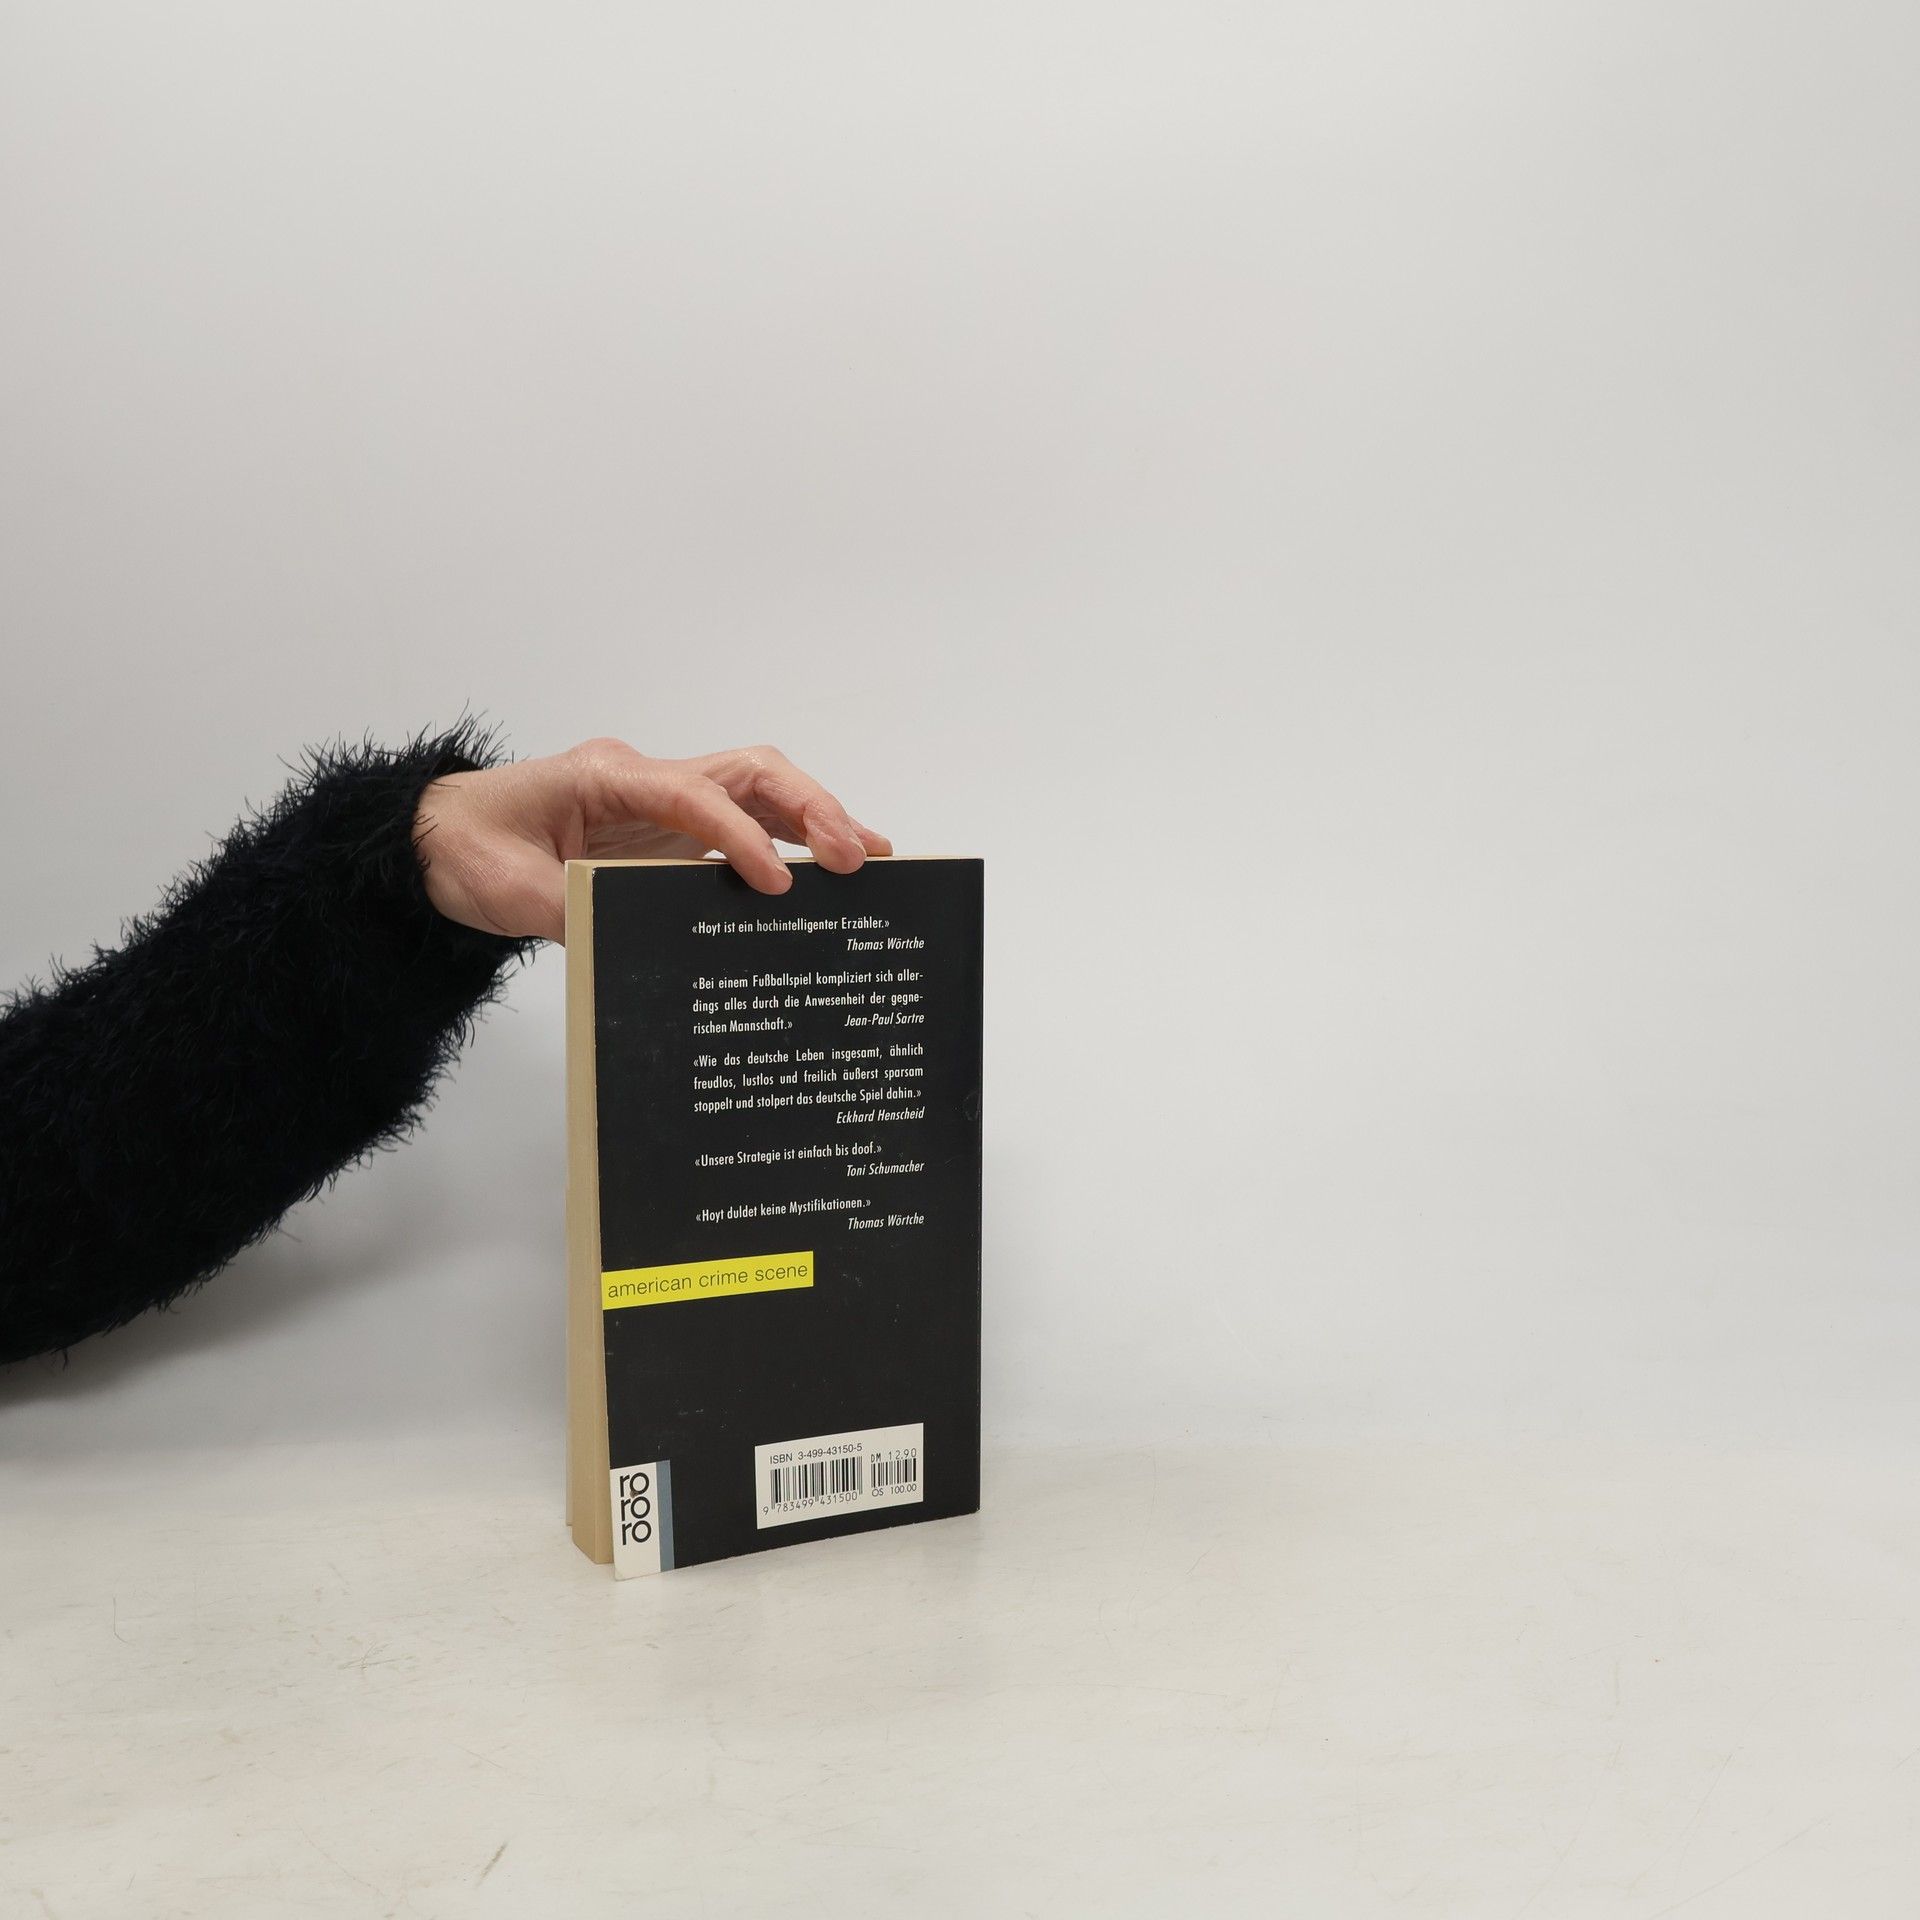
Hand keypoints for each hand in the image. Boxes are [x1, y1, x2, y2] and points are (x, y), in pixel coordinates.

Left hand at [414, 739, 892, 942]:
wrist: (435, 843)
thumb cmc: (469, 852)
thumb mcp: (512, 891)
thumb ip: (577, 911)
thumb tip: (643, 938)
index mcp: (608, 777)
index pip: (695, 796)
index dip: (741, 837)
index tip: (776, 882)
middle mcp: (645, 778)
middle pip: (749, 773)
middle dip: (810, 809)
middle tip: (859, 857)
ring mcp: (661, 802)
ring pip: (758, 791)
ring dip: (817, 818)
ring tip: (875, 857)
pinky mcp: (668, 833)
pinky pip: (743, 825)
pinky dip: (790, 842)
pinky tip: (828, 872)